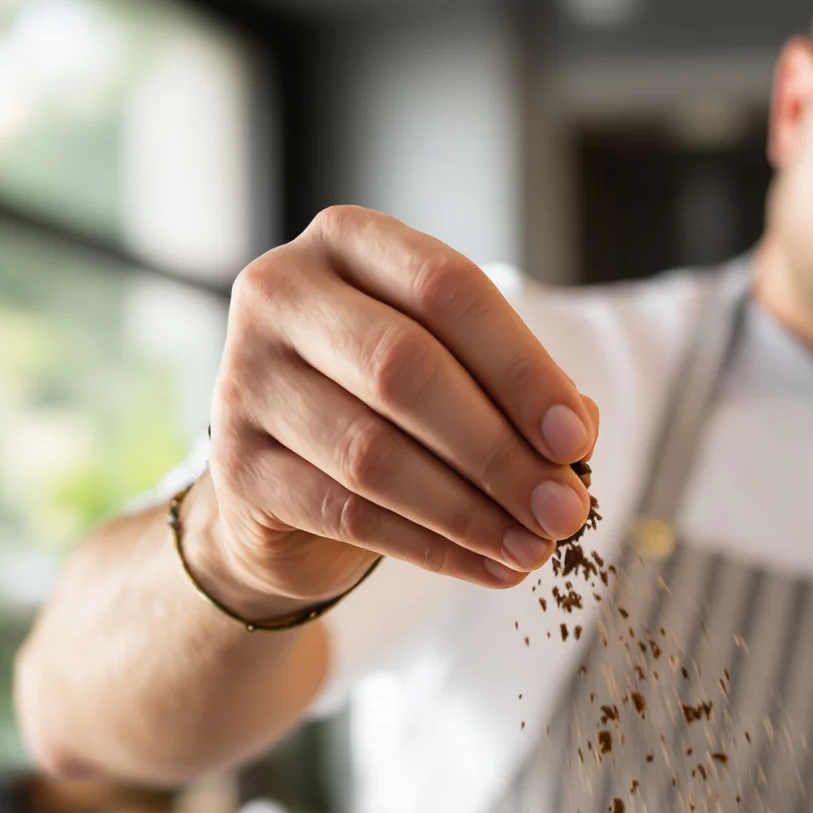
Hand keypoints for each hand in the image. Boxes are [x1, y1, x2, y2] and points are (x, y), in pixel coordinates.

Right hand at [189, 206, 598, 615]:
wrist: (282, 485)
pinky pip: (348, 514)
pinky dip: (432, 547)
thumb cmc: (385, 409)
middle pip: (404, 368)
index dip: (520, 367)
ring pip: (372, 453)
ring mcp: (245, 379)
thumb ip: (512, 388)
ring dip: (470, 511)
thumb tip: (574, 430)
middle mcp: (281, 294)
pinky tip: (490, 568)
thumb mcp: (452, 374)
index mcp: (347, 243)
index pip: (445, 288)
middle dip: (498, 450)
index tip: (575, 439)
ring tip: (535, 548)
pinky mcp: (236, 466)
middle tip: (564, 509)